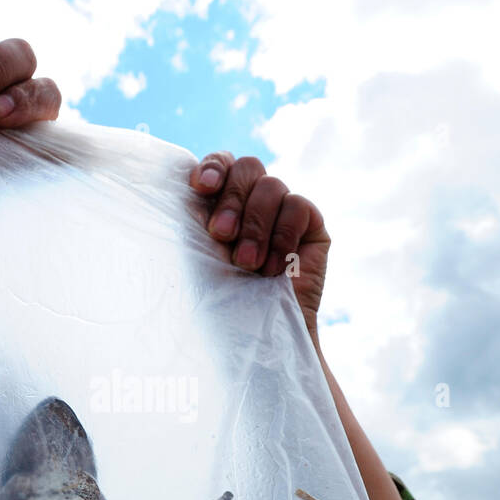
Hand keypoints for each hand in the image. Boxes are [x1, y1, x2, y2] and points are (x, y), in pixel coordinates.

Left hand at [189, 153, 329, 337]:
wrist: (257, 337)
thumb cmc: (220, 300)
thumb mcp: (199, 251)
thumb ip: (199, 210)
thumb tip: (187, 174)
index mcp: (223, 203)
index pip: (223, 163)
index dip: (214, 166)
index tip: (201, 187)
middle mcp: (254, 204)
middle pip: (248, 167)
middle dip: (231, 200)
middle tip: (221, 236)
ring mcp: (285, 213)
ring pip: (272, 185)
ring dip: (256, 226)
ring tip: (248, 265)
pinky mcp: (312, 228)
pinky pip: (298, 206)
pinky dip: (282, 236)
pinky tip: (275, 269)